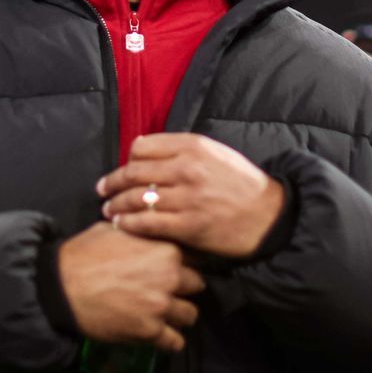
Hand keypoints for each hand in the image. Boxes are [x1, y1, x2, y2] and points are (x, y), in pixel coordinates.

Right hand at [58, 222, 204, 351]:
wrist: (61, 286)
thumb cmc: (85, 254)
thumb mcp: (114, 230)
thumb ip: (139, 232)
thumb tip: (143, 227)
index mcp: (166, 250)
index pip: (195, 256)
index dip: (186, 261)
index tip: (179, 266)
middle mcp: (171, 278)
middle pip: (197, 285)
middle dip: (185, 287)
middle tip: (170, 290)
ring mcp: (161, 306)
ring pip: (191, 314)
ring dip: (180, 314)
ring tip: (166, 313)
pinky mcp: (149, 332)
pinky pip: (175, 342)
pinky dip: (170, 340)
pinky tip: (161, 335)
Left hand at [99, 133, 284, 258]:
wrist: (268, 216)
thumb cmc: (240, 184)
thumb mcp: (215, 153)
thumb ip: (181, 149)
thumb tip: (142, 148)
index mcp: (193, 146)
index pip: (142, 147)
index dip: (128, 159)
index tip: (123, 169)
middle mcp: (187, 168)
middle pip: (134, 172)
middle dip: (112, 182)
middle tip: (103, 190)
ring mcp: (187, 198)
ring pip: (137, 198)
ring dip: (116, 205)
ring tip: (108, 210)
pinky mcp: (188, 226)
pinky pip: (147, 223)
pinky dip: (129, 223)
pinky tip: (120, 225)